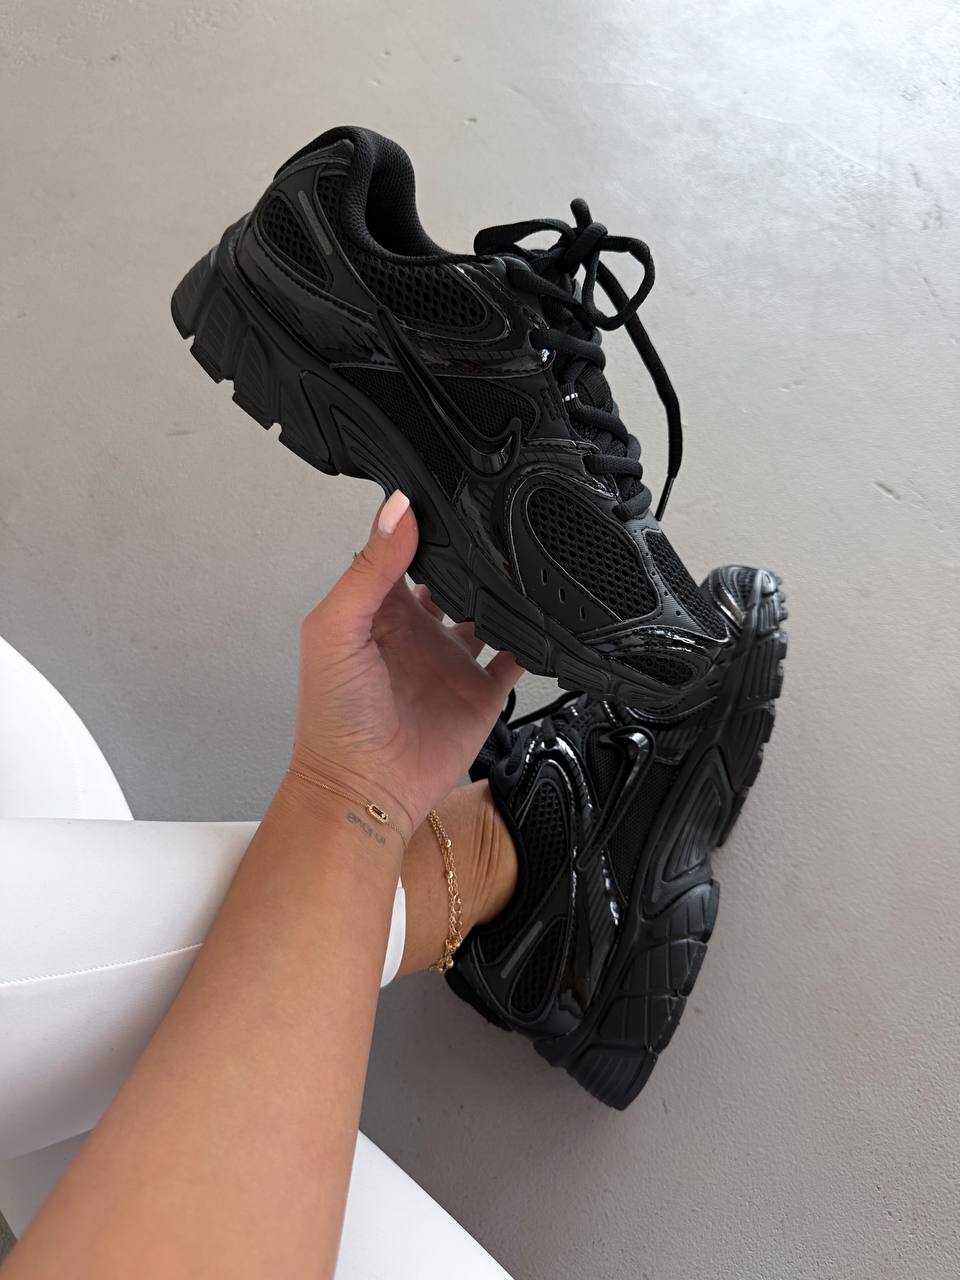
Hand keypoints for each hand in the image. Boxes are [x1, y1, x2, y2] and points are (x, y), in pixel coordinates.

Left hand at [290, 491, 520, 839]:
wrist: (364, 790)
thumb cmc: (333, 717)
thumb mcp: (337, 628)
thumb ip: (369, 569)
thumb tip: (398, 509)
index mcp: (379, 610)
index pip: (405, 551)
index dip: (423, 524)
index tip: (449, 491)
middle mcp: (418, 631)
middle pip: (453, 577)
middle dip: (474, 554)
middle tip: (500, 521)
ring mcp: (452, 660)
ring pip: (488, 611)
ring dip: (505, 591)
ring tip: (527, 564)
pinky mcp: (482, 691)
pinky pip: (516, 656)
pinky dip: (533, 638)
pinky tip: (544, 617)